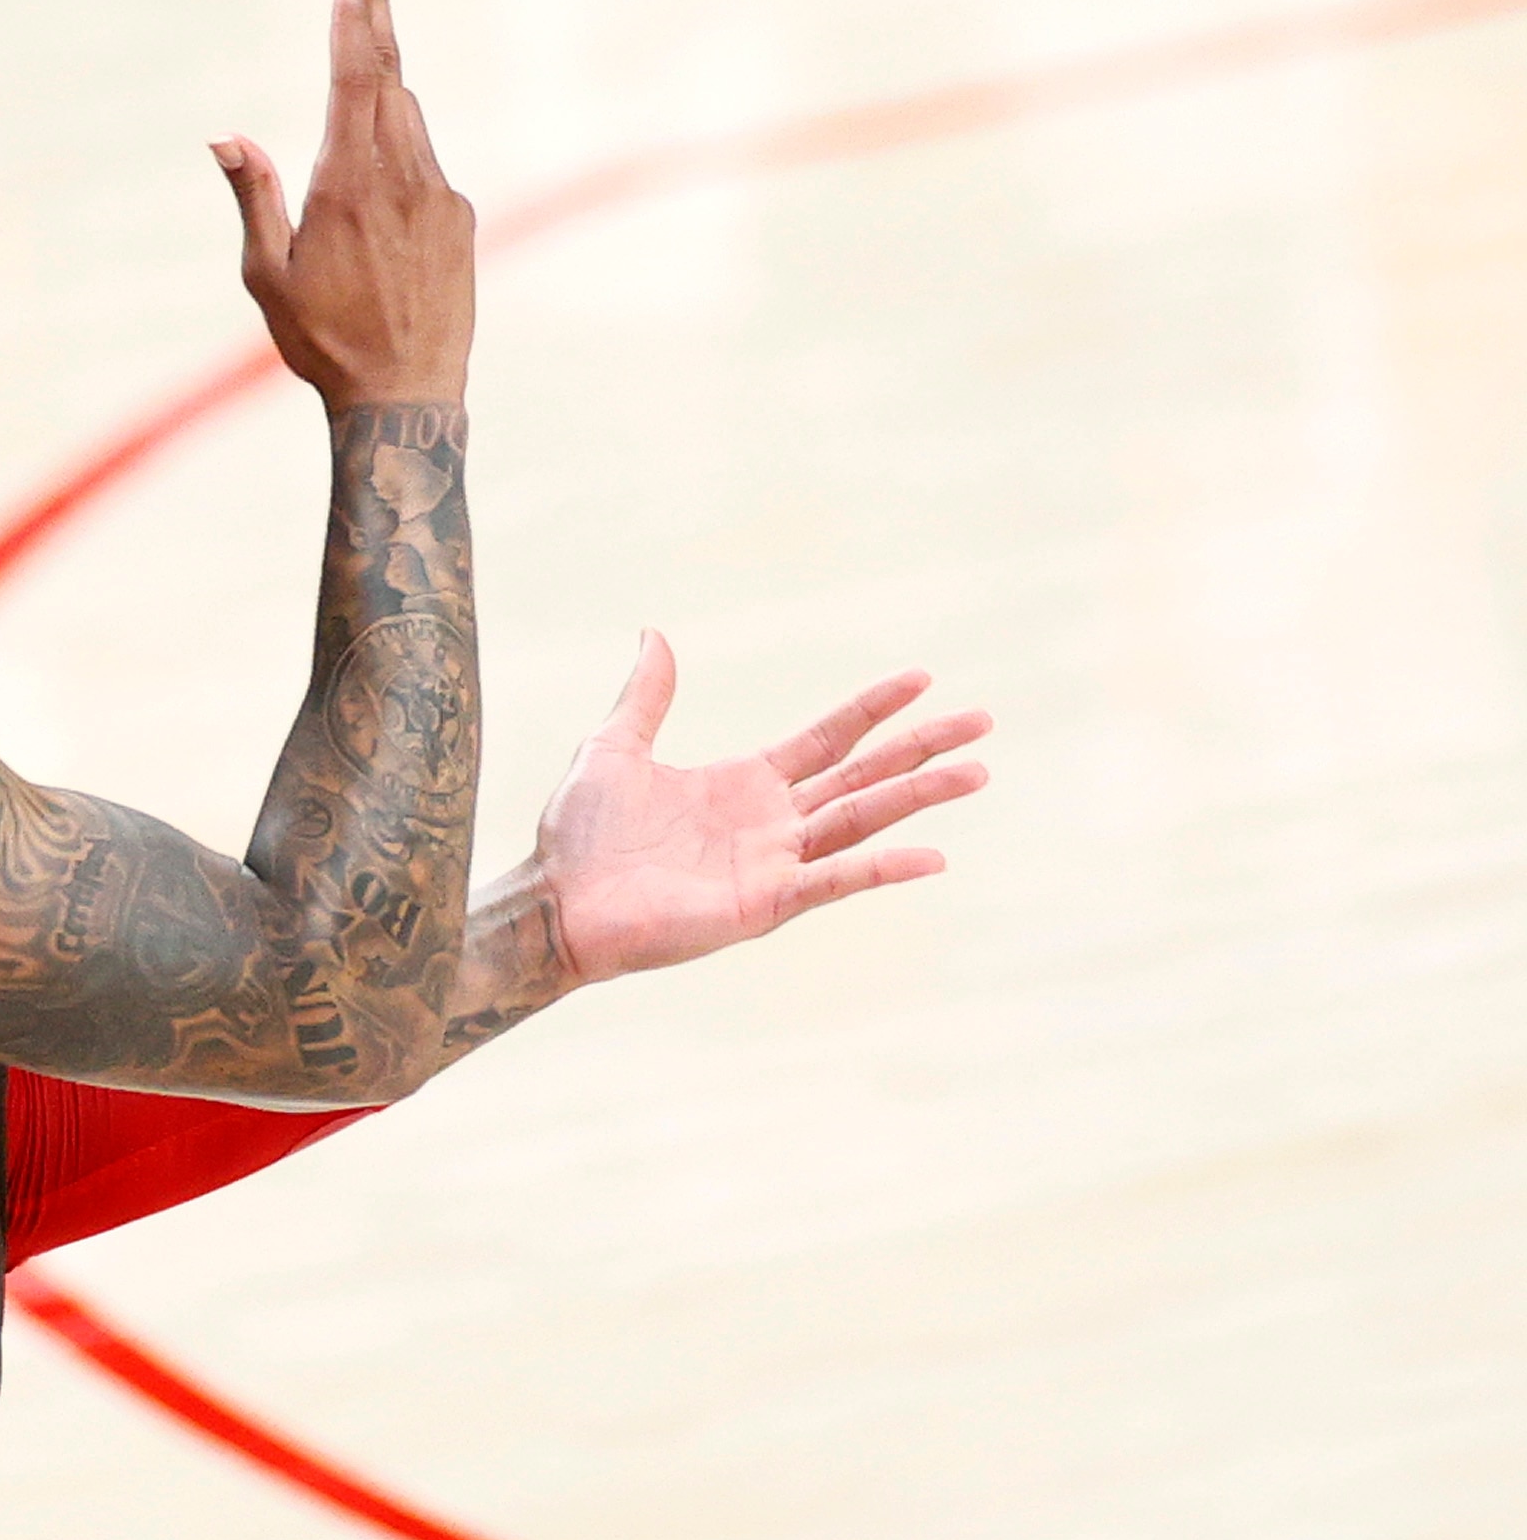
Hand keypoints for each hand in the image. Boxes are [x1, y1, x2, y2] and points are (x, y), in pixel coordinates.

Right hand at [212, 0, 475, 414]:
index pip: (355, 73)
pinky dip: (396, 153)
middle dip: (376, 3)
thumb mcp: (266, 275)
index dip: (356, 9)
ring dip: (379, 86)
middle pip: (387, 71)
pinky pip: (422, 164)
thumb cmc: (322, 343)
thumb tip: (227, 136)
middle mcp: (401, 176)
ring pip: (406, 116)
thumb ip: (254, 196)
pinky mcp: (460, 217)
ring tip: (360, 82)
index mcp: (345, 182)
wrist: (406, 400)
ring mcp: (438, 194)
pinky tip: (374, 208)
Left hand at [531, 633, 990, 984]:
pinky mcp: (764, 905)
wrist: (555, 901)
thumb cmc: (579, 836)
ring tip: (978, 771)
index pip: (828, 738)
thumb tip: (655, 634)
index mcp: (744, 783)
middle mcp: (770, 823)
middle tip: (983, 722)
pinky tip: (931, 856)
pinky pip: (833, 882)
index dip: (873, 708)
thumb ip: (646, 695)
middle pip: (863, 776)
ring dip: (919, 797)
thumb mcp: (613, 747)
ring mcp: (773, 865)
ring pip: (862, 821)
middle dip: (922, 748)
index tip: (923, 677)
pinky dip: (880, 870)